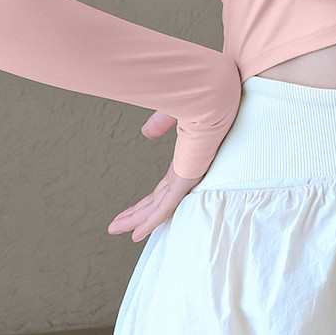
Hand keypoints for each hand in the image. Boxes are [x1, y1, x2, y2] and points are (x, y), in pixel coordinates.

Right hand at [106, 109, 202, 241]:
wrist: (218, 101)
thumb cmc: (205, 103)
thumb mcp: (174, 113)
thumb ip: (160, 124)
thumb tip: (146, 133)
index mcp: (184, 163)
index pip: (160, 189)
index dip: (145, 201)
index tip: (134, 210)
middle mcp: (184, 174)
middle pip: (154, 201)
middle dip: (135, 215)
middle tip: (117, 226)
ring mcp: (186, 179)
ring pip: (156, 208)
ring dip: (136, 221)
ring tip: (118, 232)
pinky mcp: (186, 181)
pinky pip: (165, 207)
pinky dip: (150, 221)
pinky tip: (137, 233)